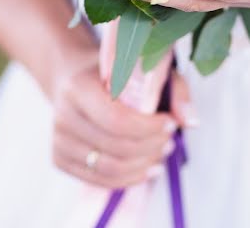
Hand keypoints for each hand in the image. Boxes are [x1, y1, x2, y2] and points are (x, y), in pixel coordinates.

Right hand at [49, 52, 193, 188]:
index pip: (116, 120)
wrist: (73, 77)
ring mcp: (58, 140)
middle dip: (150, 148)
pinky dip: (127, 179)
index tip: (170, 124)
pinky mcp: (59, 158)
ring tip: (161, 155)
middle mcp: (62, 115)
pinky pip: (97, 180)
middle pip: (115, 148)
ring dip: (142, 166)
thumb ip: (172, 91)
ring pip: (108, 169)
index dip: (149, 129)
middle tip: (170, 142)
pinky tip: (145, 168)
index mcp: (78, 87)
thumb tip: (191, 122)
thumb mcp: (146, 69)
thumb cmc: (114, 72)